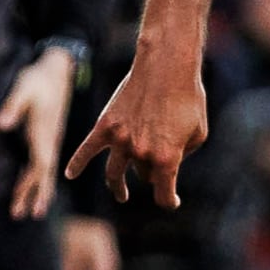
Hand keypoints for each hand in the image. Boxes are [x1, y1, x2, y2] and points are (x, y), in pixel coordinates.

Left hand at [0, 51, 77, 218]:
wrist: (57, 71)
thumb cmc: (38, 79)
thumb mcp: (23, 89)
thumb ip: (12, 107)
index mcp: (44, 133)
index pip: (42, 165)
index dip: (37, 185)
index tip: (35, 204)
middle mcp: (49, 141)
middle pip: (43, 174)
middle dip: (35, 195)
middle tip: (26, 216)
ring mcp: (48, 141)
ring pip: (42, 172)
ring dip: (33, 191)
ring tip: (23, 212)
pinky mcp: (45, 137)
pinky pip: (40, 163)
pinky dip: (34, 179)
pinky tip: (27, 188)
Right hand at [66, 45, 207, 208]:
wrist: (166, 67)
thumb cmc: (188, 98)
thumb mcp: (199, 133)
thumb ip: (184, 155)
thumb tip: (169, 163)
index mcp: (166, 159)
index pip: (164, 194)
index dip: (169, 201)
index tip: (172, 202)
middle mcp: (140, 154)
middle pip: (143, 174)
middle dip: (152, 171)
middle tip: (157, 163)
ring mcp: (120, 140)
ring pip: (114, 173)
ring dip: (117, 186)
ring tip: (121, 194)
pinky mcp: (105, 126)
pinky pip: (86, 150)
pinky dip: (77, 163)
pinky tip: (70, 174)